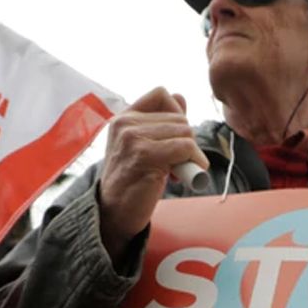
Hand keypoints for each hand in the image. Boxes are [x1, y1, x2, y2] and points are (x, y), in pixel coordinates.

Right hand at [98, 87, 208, 261]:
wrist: (114, 213)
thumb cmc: (132, 181)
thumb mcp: (144, 146)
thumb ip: (160, 122)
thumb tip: (181, 97)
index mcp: (123, 117)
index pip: (162, 94)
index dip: (177, 114)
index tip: (174, 138)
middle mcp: (125, 123)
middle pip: (179, 117)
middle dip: (186, 140)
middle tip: (174, 163)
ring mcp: (132, 138)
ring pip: (185, 132)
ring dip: (191, 154)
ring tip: (175, 171)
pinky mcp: (143, 155)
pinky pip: (185, 147)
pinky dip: (194, 162)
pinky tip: (182, 176)